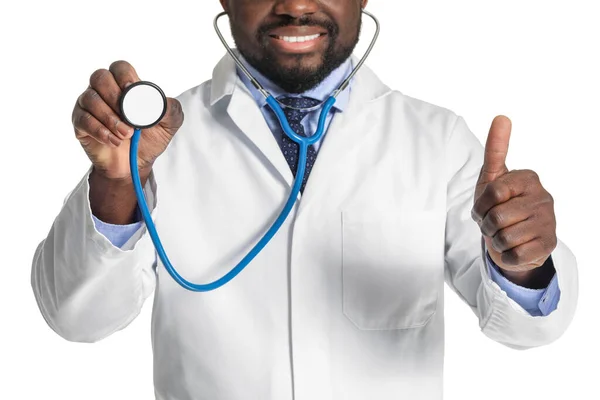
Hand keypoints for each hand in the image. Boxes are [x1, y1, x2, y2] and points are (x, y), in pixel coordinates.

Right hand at [72, 60, 183, 180]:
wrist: (135, 164)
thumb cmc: (150, 139)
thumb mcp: (169, 125)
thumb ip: (171, 109)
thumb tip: (162, 101)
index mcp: (126, 87)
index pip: (120, 68)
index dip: (124, 76)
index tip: (131, 90)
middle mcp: (104, 91)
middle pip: (100, 77)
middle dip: (114, 97)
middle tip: (130, 119)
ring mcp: (89, 106)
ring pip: (90, 99)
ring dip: (109, 118)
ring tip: (126, 135)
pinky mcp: (80, 123)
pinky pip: (83, 119)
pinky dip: (100, 131)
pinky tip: (114, 141)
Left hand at [471, 116, 556, 282]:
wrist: (513, 238)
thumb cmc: (499, 204)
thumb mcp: (492, 177)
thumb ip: (496, 148)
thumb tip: (502, 117)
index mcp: (529, 178)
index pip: (493, 192)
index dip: (480, 205)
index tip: (484, 207)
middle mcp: (544, 198)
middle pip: (496, 217)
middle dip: (486, 225)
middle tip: (492, 224)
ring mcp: (549, 222)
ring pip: (505, 237)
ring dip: (496, 240)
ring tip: (503, 234)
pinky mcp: (548, 246)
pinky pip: (515, 255)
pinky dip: (506, 255)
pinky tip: (514, 247)